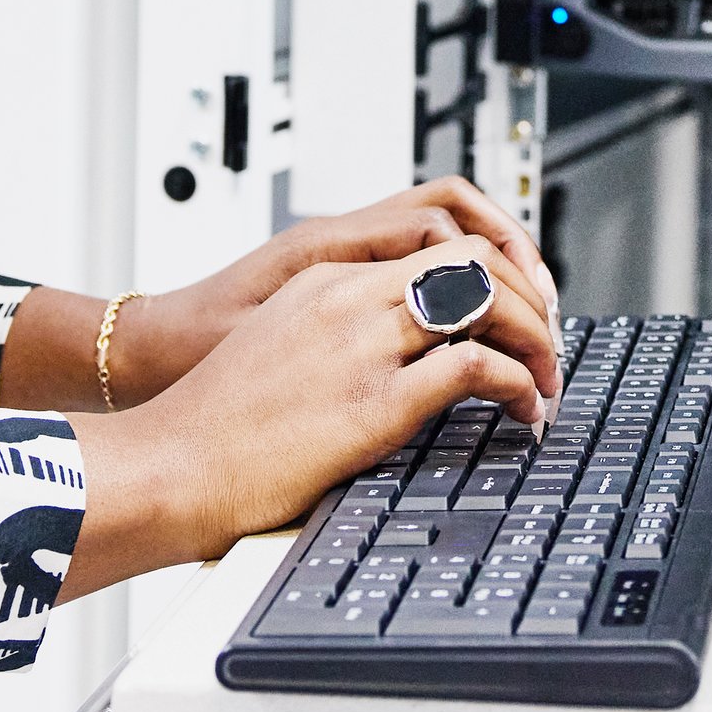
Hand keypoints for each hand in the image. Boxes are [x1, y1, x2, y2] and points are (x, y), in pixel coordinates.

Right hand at [63, 237, 560, 596]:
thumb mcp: (274, 353)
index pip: (434, 245)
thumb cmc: (208, 429)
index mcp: (325, 281)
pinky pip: (477, 367)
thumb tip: (378, 368)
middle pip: (473, 258)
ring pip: (486, 298)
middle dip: (527, 296)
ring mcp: (363, 344)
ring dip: (536, 335)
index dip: (491, 276)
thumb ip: (328, 341)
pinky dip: (519, 384)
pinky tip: (525, 410)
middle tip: (547, 344)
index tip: (514, 314)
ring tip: (547, 376)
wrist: (164, 466)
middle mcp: (349, 297)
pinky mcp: (374, 400)